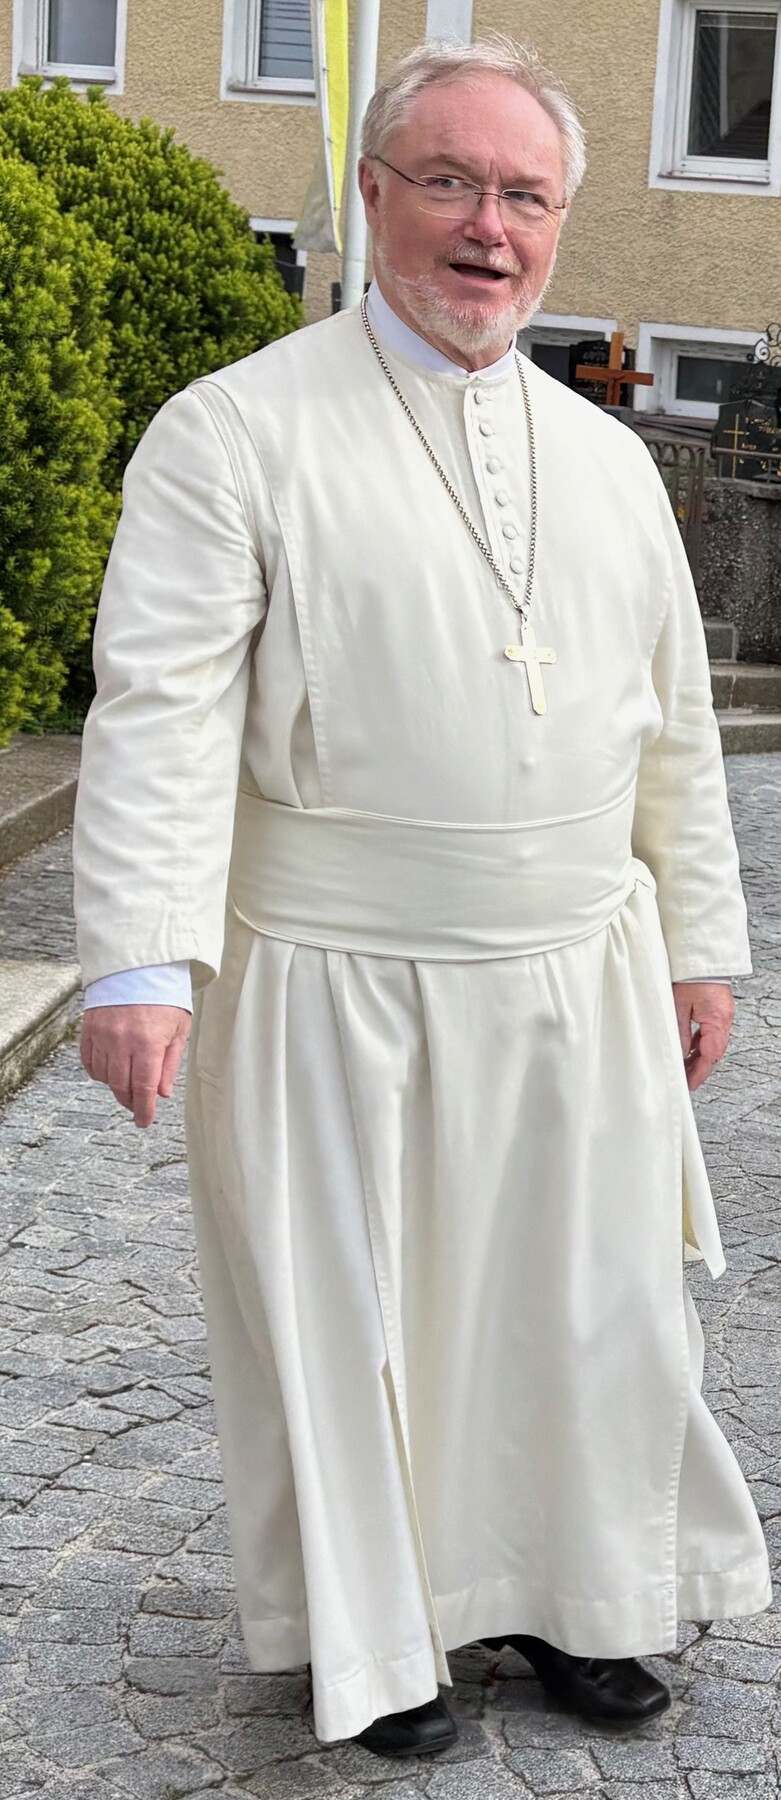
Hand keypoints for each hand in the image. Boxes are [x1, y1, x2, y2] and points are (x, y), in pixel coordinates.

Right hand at [80, 1004, 191, 1127]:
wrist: (137, 965)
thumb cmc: (164, 995)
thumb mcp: (179, 1028)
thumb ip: (169, 1063)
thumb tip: (162, 1093)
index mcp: (148, 1043)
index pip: (143, 1089)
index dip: (143, 1110)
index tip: (144, 1121)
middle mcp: (122, 1041)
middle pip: (121, 1087)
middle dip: (130, 1101)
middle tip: (138, 1105)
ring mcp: (102, 1035)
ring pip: (104, 1077)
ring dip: (115, 1087)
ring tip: (126, 1086)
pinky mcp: (89, 1029)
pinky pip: (89, 1062)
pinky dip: (98, 1072)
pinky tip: (109, 1072)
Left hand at [671, 982, 733, 1091]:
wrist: (699, 952)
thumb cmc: (689, 974)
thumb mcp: (678, 1006)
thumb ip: (680, 1033)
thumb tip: (680, 1054)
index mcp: (717, 1019)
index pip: (710, 1055)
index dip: (699, 1072)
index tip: (690, 1084)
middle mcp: (724, 1018)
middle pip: (714, 1051)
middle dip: (699, 1066)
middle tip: (685, 1079)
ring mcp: (722, 1012)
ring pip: (712, 1041)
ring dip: (699, 1054)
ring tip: (684, 1066)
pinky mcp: (717, 1007)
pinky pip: (710, 1030)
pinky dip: (700, 1041)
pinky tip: (689, 1046)